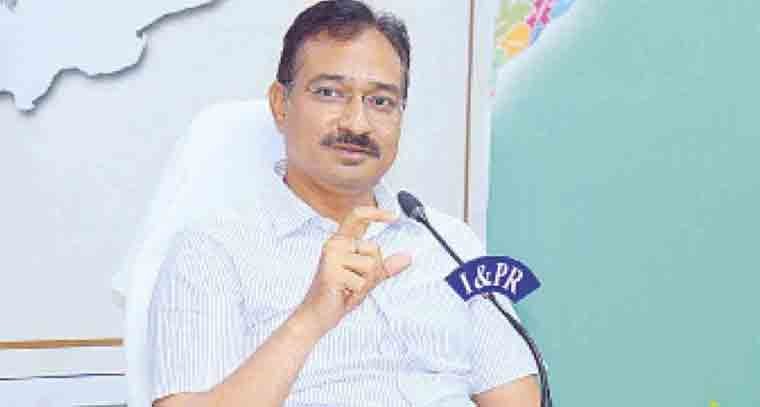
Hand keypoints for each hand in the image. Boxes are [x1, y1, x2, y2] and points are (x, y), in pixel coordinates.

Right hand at [295, 206, 411, 335]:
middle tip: (355, 283)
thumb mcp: (367, 278)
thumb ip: (385, 266)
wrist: (318, 315)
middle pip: (375, 249)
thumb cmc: (340, 294)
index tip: (395, 215)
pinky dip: (358, 294)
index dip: (376, 212)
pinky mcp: (331, 272)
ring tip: (349, 289)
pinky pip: (362, 282)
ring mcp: (331, 256)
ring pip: (371, 266)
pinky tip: (344, 295)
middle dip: (374, 272)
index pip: (357, 217)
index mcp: (342, 241)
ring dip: (366, 284)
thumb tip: (407, 257)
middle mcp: (335, 244)